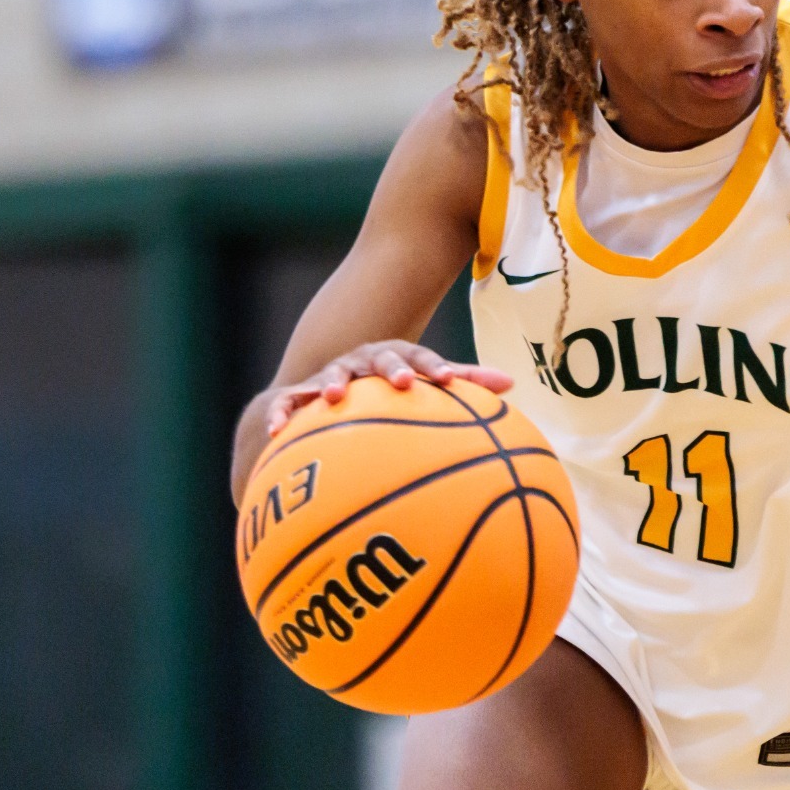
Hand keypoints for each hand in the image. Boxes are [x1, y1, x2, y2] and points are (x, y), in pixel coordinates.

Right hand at [264, 340, 514, 436]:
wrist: (333, 390)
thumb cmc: (390, 391)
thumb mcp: (424, 386)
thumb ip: (465, 384)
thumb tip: (513, 383)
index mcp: (399, 359)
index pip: (422, 358)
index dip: (437, 368)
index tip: (452, 381)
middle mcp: (366, 361)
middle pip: (380, 359)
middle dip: (391, 368)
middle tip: (403, 383)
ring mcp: (332, 375)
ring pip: (332, 375)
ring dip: (334, 382)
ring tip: (335, 396)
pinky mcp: (300, 394)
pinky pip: (287, 402)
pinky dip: (280, 413)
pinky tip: (276, 430)